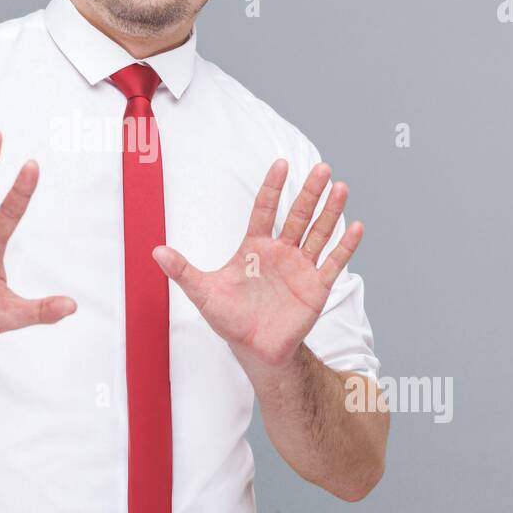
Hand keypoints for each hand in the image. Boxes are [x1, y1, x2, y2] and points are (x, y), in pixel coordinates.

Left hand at [152, 159, 362, 371]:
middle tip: (321, 168)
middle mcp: (282, 252)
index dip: (273, 188)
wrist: (254, 349)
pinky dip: (345, 246)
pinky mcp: (316, 288)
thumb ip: (183, 271)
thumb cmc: (229, 318)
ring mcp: (301, 268)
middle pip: (298, 216)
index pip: (265, 210)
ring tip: (341, 188)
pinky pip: (333, 263)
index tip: (281, 164)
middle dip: (309, 192)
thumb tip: (155, 251)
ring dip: (330, 211)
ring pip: (319, 233)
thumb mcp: (203, 293)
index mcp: (256, 247)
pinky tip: (356, 226)